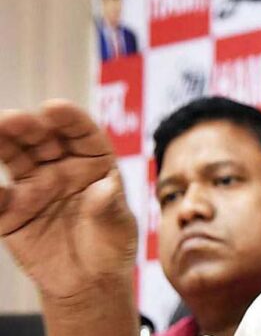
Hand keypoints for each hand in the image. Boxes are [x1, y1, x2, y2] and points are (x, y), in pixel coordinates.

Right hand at [0, 100, 136, 302]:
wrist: (89, 282)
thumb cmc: (113, 246)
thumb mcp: (119, 227)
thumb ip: (109, 207)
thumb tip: (105, 189)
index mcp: (94, 162)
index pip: (82, 134)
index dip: (69, 119)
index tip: (54, 108)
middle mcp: (62, 167)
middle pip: (43, 139)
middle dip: (28, 126)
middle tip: (13, 119)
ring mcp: (34, 186)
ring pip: (14, 157)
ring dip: (1, 143)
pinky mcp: (11, 211)